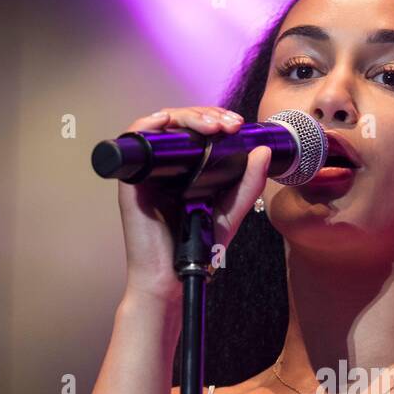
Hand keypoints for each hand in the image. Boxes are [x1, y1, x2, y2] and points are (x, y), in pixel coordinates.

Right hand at [116, 105, 271, 308]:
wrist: (172, 278)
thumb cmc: (197, 250)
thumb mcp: (231, 212)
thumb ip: (248, 184)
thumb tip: (262, 150)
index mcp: (186, 169)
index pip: (197, 131)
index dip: (216, 119)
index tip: (237, 126)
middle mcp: (165, 166)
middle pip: (180, 123)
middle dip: (206, 115)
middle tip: (228, 125)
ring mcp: (147, 170)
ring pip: (160, 125)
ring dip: (186, 116)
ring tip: (211, 126)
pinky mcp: (131, 179)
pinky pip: (134, 140)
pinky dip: (149, 124)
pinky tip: (168, 122)